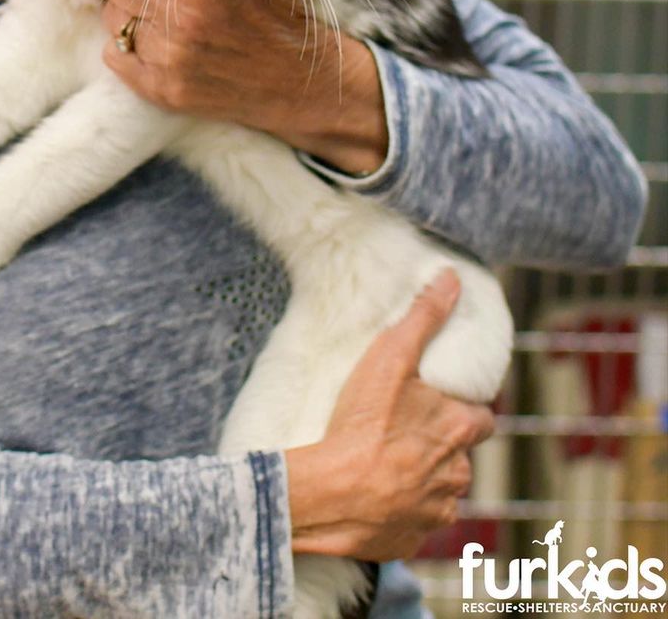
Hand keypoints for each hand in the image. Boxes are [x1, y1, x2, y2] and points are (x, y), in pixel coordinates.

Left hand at [56, 0, 387, 173]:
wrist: (301, 85)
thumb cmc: (279, 18)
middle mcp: (183, 16)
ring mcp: (171, 57)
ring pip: (112, 20)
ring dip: (125, 16)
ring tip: (158, 21)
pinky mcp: (165, 91)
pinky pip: (115, 58)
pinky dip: (124, 51)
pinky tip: (152, 48)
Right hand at [285, 270, 495, 559]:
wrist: (333, 495)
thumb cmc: (362, 424)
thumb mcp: (389, 358)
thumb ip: (423, 317)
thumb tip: (452, 278)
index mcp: (460, 429)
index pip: (483, 417)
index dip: (465, 410)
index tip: (442, 405)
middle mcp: (459, 473)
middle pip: (460, 455)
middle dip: (441, 446)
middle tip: (403, 432)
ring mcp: (438, 510)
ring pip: (440, 489)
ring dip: (422, 478)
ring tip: (384, 462)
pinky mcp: (414, 538)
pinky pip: (415, 520)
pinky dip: (402, 509)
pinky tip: (375, 495)